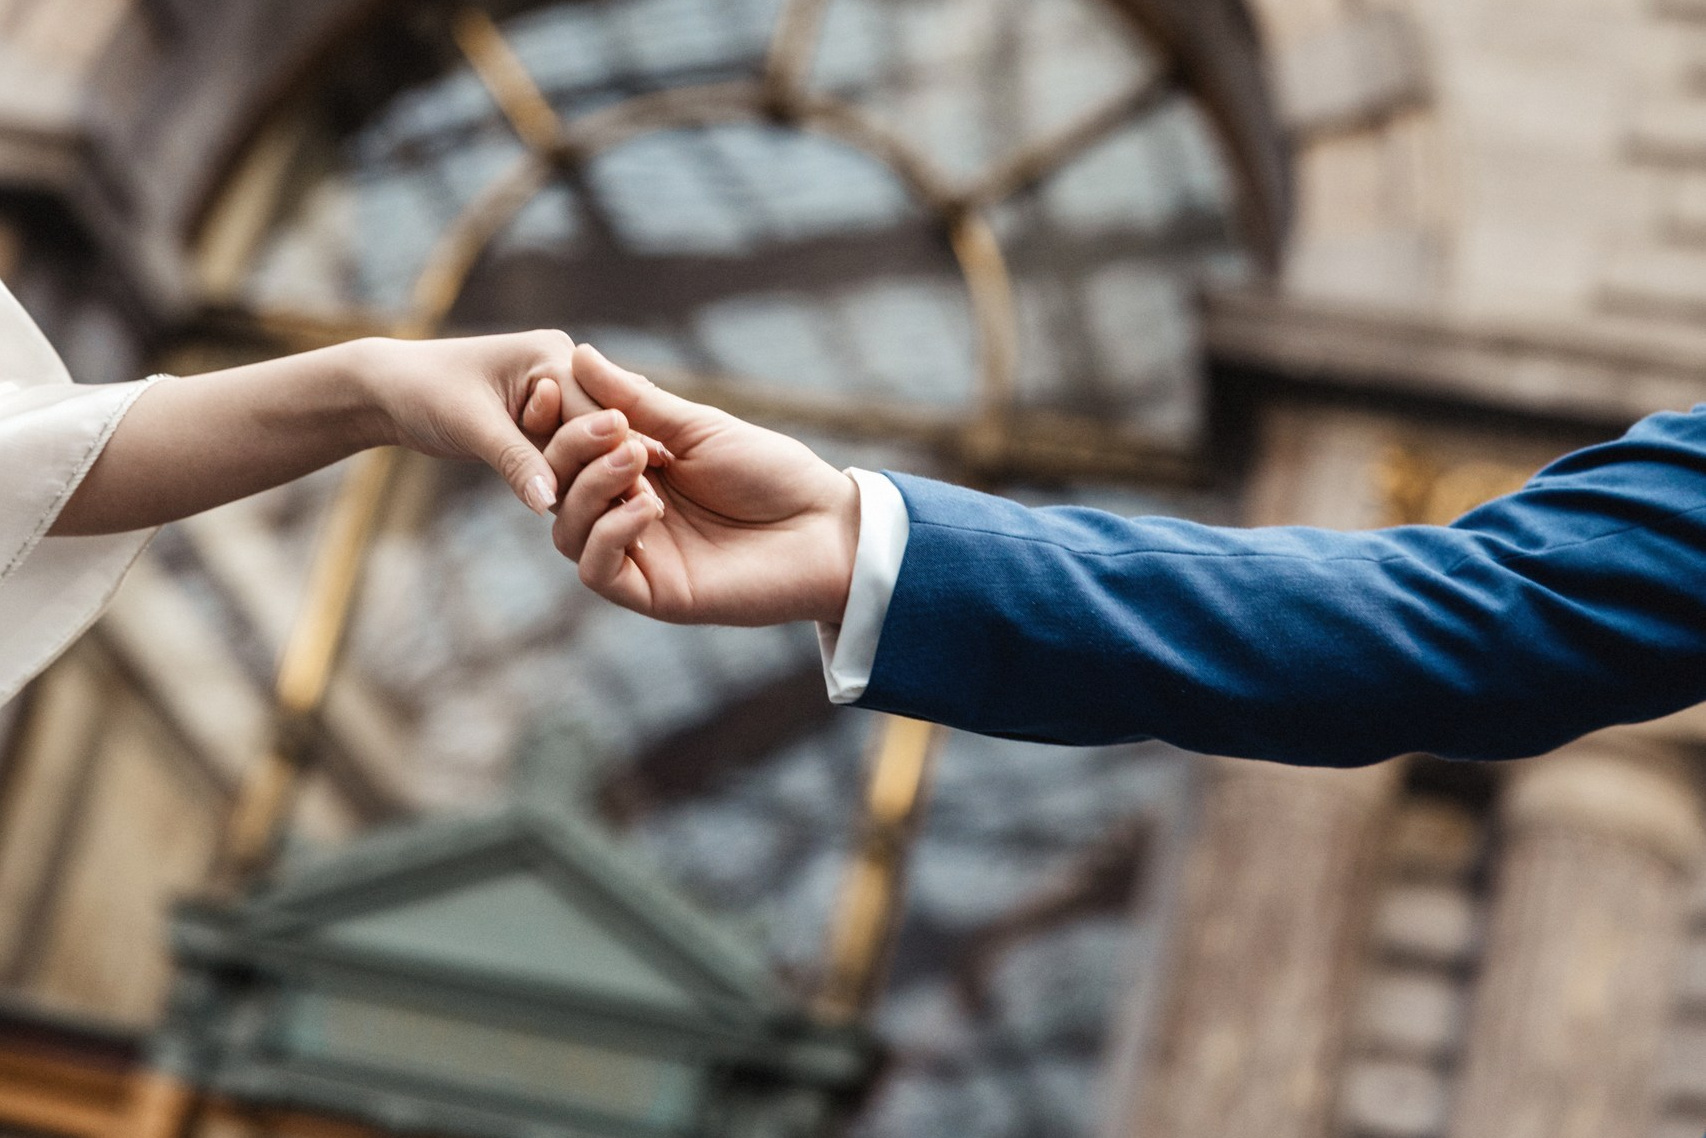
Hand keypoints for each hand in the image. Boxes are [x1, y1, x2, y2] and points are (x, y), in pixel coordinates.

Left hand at [354, 331, 665, 513]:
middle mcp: (563, 368)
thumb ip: (516, 463)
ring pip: (590, 444)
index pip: (599, 412)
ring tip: (635, 520)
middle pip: (602, 428)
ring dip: (600, 477)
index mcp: (554, 355)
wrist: (387, 390)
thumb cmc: (423, 393)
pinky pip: (569, 451)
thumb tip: (550, 504)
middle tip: (649, 516)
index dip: (618, 457)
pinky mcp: (544, 418)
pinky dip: (577, 477)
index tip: (642, 501)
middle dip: (616, 469)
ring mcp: (556, 393)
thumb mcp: (472, 427)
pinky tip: (604, 509)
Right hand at [545, 346, 859, 625]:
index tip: (563, 387)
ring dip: (592, 489)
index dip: (558, 421)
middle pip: (557, 490)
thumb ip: (637, 401)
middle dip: (574, 451)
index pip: (567, 450)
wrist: (825, 529)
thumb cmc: (772, 475)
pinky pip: (596, 571)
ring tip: (639, 462)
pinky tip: (649, 508)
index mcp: (635, 471)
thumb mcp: (699, 428)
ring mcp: (638, 555)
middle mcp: (626, 513)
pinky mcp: (653, 593)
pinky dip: (608, 534)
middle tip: (616, 429)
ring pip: (567, 532)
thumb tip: (580, 356)